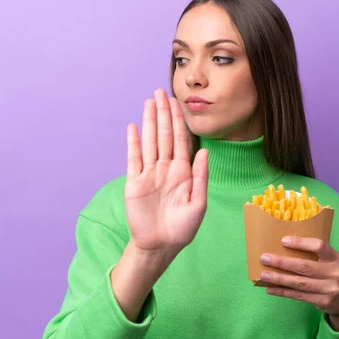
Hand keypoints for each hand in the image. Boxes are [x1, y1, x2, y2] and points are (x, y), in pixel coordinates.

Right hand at [124, 89, 208, 256]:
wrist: (160, 246)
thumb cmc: (182, 228)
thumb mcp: (198, 203)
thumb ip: (201, 176)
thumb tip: (205, 151)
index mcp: (183, 172)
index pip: (180, 140)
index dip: (178, 121)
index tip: (176, 102)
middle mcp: (166, 168)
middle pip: (163, 135)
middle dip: (163, 113)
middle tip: (160, 92)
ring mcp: (149, 174)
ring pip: (149, 142)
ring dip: (149, 122)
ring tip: (148, 102)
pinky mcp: (135, 182)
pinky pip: (134, 158)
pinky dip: (133, 142)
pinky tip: (133, 127)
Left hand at [260, 236, 338, 329]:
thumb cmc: (334, 274)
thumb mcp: (332, 261)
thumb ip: (315, 255)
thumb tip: (284, 247)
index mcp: (336, 258)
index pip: (319, 246)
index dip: (301, 243)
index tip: (283, 241)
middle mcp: (334, 273)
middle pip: (304, 266)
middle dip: (282, 262)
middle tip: (264, 258)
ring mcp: (329, 289)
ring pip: (299, 283)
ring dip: (279, 278)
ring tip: (264, 274)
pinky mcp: (323, 302)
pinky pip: (299, 296)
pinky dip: (283, 292)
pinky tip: (270, 289)